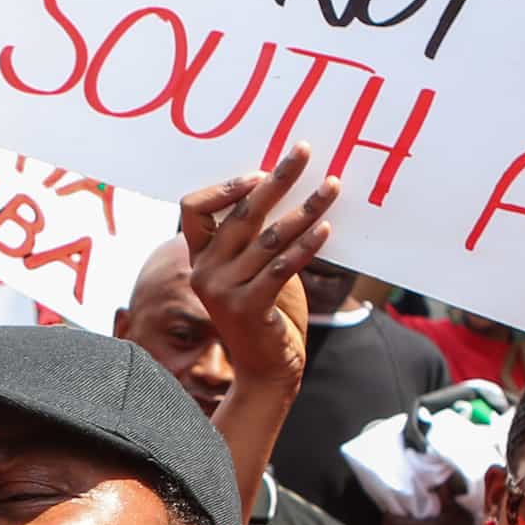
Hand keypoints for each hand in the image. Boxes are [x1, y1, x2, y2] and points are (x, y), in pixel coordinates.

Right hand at [181, 144, 340, 399]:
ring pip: (269, 237)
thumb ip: (256, 238)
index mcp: (200, 258)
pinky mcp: (248, 308)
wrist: (268, 372)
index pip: (192, 208)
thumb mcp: (252, 271)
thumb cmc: (266, 315)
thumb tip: (284, 187)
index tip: (261, 172)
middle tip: (304, 152)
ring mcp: (224, 291)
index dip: (225, 186)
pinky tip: (326, 229)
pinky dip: (306, 245)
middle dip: (277, 179)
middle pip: (240, 212)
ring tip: (331, 187)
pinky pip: (282, 266)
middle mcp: (205, 271)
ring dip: (305, 208)